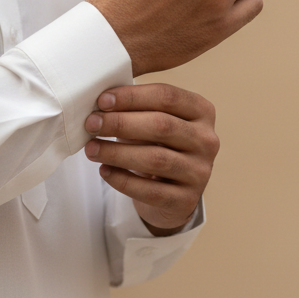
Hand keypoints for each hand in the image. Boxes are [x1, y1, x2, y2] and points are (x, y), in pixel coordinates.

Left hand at [82, 83, 217, 235]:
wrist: (172, 191)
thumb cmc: (158, 145)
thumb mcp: (154, 120)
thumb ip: (136, 108)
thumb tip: (100, 105)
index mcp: (202, 112)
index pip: (167, 96)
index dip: (132, 97)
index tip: (102, 100)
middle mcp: (207, 140)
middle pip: (162, 125)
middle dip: (121, 123)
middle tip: (92, 124)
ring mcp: (199, 172)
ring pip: (155, 159)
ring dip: (117, 152)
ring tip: (91, 148)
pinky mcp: (186, 200)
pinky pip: (150, 190)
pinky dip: (123, 180)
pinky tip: (104, 171)